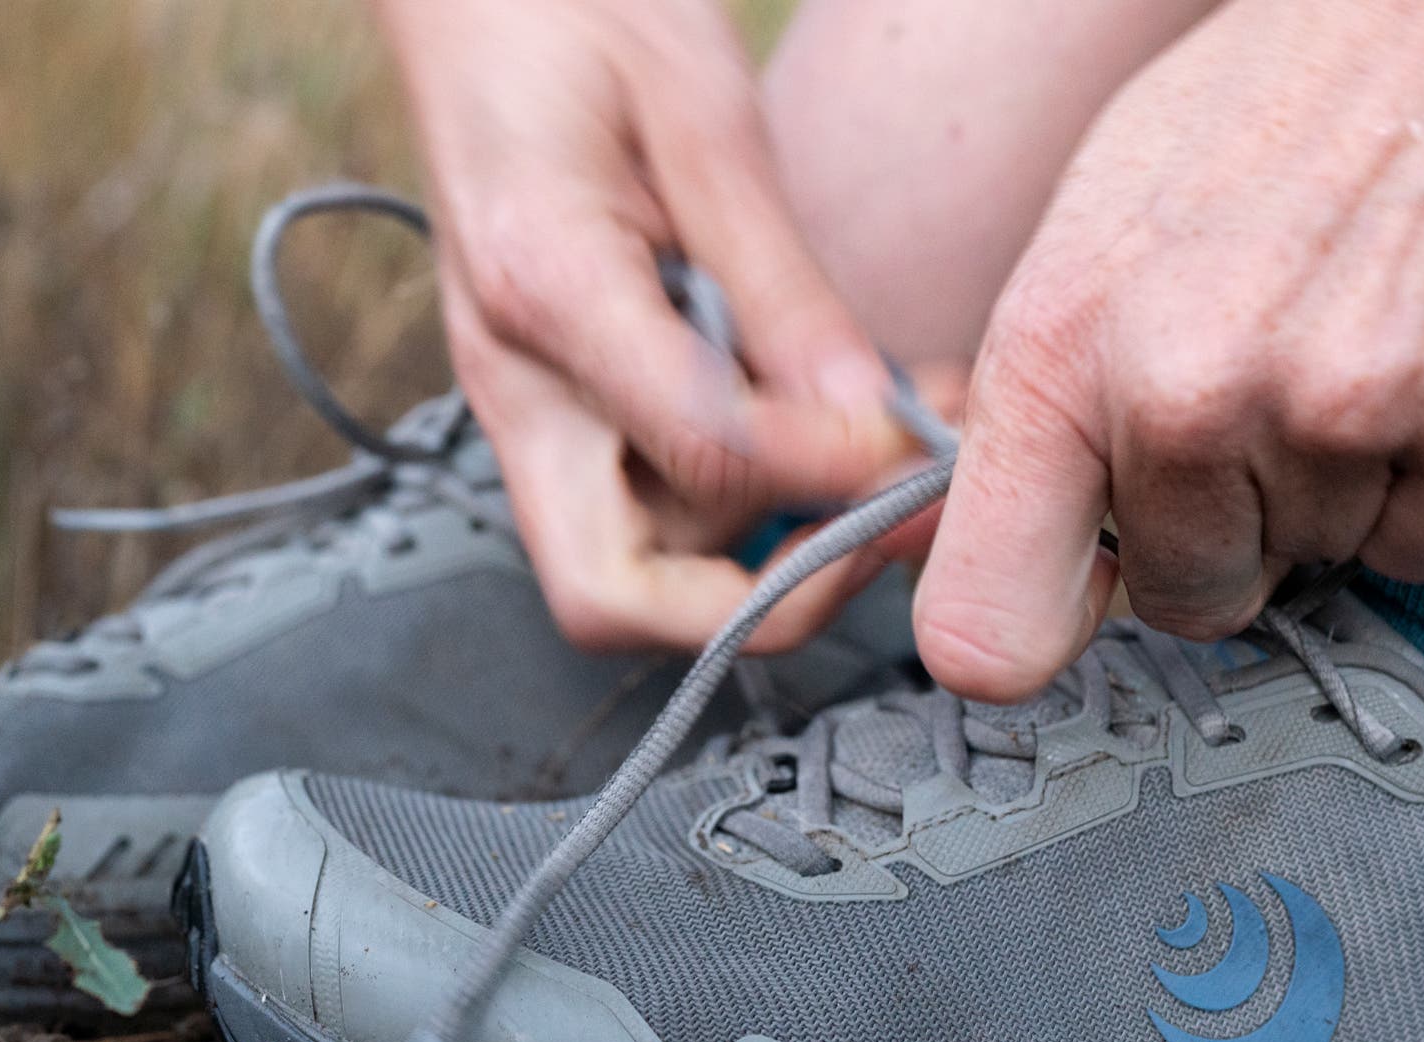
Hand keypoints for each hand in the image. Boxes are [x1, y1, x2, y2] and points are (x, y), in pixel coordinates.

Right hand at [373, 0, 918, 650]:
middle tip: (871, 535)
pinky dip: (757, 484)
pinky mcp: (566, 404)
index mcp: (541, 291)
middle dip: (753, 601)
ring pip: (646, 560)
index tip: (907, 447)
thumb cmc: (571, 17)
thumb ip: (779, 287)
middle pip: (608, 595)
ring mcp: (533, 406)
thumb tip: (865, 422)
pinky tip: (832, 412)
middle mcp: (516, 382)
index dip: (822, 474)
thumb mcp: (703, 122)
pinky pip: (662, 492)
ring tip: (890, 434)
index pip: (695, 454)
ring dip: (777, 533)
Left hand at [915, 0, 1423, 698]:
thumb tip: (1039, 542)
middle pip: (1192, 599)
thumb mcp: (1106, 216)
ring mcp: (1350, 409)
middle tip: (1282, 378)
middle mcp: (1193, 391)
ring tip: (1373, 324)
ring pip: (1328, 564)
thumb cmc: (1295, 86)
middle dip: (1234, 522)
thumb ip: (1060, 396)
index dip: (1042, 625)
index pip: (984, 630)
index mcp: (1064, 342)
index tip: (1088, 585)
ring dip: (1349, 482)